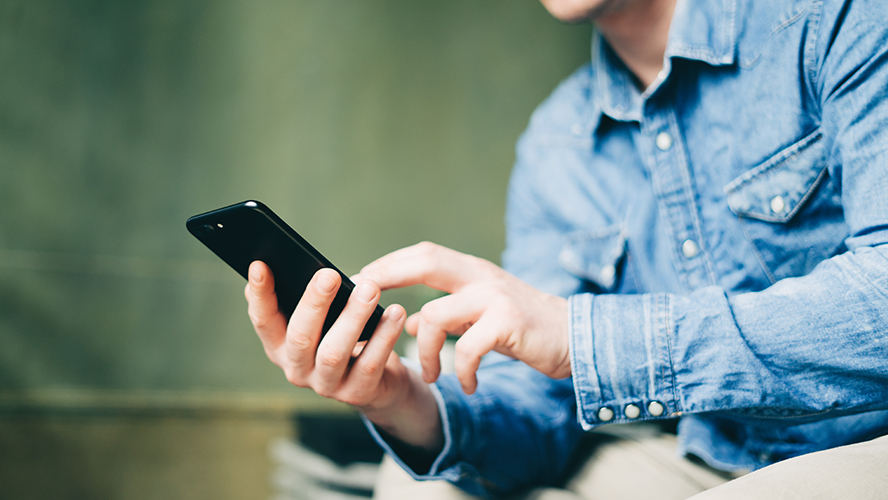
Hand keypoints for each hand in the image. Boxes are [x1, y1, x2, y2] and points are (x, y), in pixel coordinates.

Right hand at [244, 262, 443, 451]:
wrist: (380, 382)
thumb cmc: (345, 338)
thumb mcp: (322, 321)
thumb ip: (308, 300)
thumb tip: (298, 264)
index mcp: (281, 346)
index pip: (263, 321)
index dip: (260, 295)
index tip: (260, 265)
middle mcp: (297, 369)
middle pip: (300, 337)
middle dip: (314, 303)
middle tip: (330, 274)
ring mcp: (326, 385)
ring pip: (334, 352)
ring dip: (352, 317)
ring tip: (370, 289)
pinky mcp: (357, 394)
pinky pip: (370, 364)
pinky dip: (384, 336)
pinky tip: (395, 313)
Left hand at [356, 242, 569, 393]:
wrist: (575, 338)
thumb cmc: (524, 328)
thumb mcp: (480, 318)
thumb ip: (448, 316)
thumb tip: (409, 324)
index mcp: (471, 272)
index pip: (423, 254)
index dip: (388, 264)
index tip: (357, 282)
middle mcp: (481, 276)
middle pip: (426, 260)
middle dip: (388, 278)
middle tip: (365, 310)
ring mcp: (496, 296)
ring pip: (437, 315)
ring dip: (426, 352)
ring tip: (432, 375)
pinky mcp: (510, 322)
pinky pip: (468, 347)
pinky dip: (461, 370)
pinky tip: (467, 385)